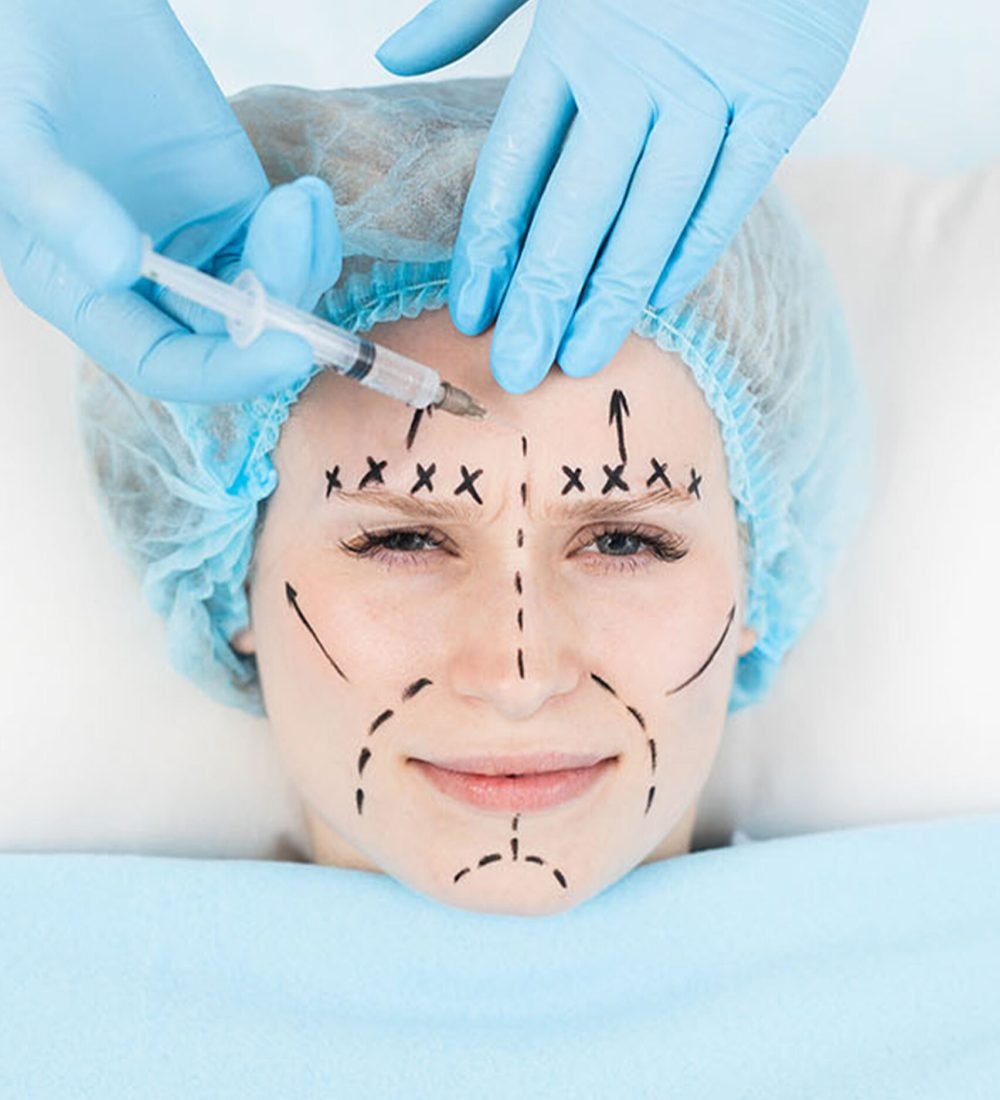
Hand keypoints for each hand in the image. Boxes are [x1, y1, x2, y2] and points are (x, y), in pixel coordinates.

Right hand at [0, 0, 340, 402]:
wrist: (58, 8)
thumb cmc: (13, 78)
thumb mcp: (17, 142)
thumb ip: (60, 205)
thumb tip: (120, 270)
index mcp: (87, 297)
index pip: (165, 364)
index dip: (225, 372)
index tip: (285, 353)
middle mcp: (151, 288)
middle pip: (233, 338)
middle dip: (278, 307)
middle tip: (291, 235)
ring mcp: (200, 247)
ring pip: (271, 298)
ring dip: (302, 264)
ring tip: (299, 200)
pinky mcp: (237, 205)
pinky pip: (289, 248)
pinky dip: (311, 234)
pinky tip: (307, 196)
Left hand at [377, 0, 866, 392]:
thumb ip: (467, 10)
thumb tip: (392, 59)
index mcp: (567, 40)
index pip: (512, 170)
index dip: (488, 251)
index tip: (471, 314)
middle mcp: (632, 72)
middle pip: (575, 211)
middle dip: (543, 301)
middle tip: (518, 373)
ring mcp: (711, 87)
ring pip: (650, 217)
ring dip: (613, 297)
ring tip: (582, 359)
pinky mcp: (781, 97)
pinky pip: (728, 195)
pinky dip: (692, 250)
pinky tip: (656, 298)